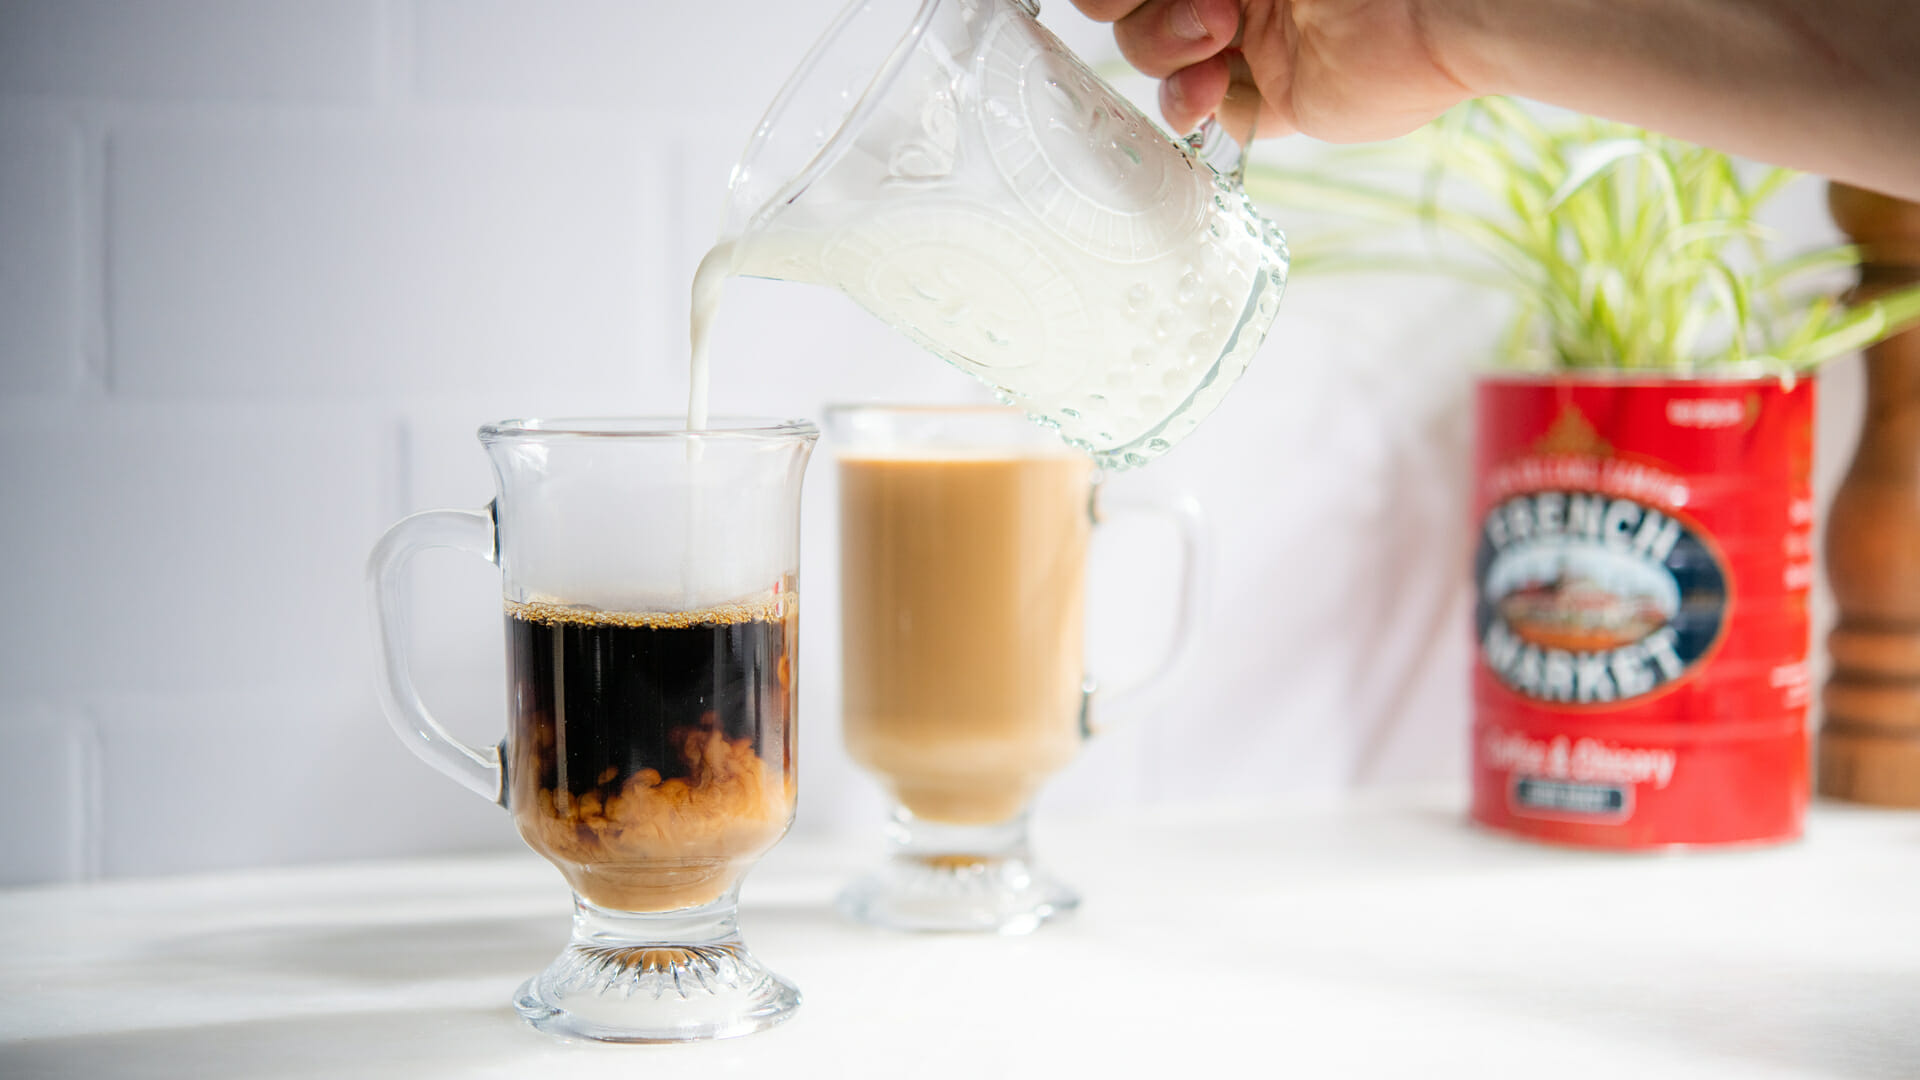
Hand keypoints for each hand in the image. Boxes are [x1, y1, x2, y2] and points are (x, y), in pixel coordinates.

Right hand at [1070, 0, 1476, 142]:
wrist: (1438, 4)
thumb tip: (1097, 1)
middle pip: (1130, 12)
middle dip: (1143, 9)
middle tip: (1200, 6)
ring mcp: (1251, 42)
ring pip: (1158, 61)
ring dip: (1165, 52)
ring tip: (1216, 37)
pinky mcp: (1276, 99)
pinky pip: (1203, 114)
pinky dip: (1190, 105)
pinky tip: (1205, 92)